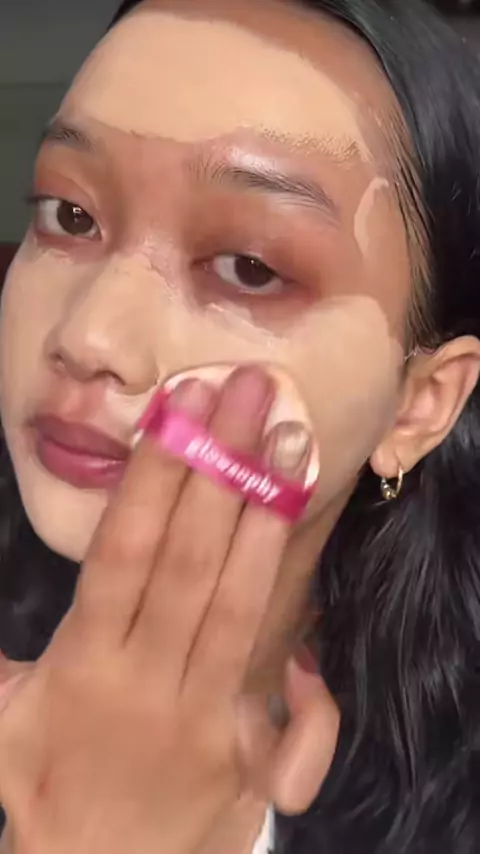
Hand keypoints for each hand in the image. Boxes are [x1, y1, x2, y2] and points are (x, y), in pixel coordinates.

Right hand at [0, 367, 338, 853]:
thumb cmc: (46, 790)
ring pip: (242, 613)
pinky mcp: (247, 769)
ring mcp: (206, 726)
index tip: (183, 408)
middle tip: (253, 392)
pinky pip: (293, 730)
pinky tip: (317, 638)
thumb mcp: (0, 723)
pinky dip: (311, 690)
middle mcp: (150, 685)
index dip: (155, 477)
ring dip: (269, 528)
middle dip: (223, 470)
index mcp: (86, 666)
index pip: (125, 554)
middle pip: (191, 563)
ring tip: (293, 449)